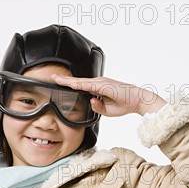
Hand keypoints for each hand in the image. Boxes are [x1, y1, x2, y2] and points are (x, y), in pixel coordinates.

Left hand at [51, 74, 166, 116]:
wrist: (137, 100)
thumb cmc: (124, 104)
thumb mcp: (106, 110)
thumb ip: (96, 106)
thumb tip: (90, 101)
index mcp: (98, 88)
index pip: (80, 86)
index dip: (69, 85)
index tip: (58, 84)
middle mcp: (98, 83)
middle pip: (77, 81)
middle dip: (64, 80)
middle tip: (52, 77)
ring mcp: (100, 82)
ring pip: (80, 81)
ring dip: (68, 80)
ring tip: (56, 79)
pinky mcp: (103, 85)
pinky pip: (87, 85)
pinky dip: (78, 84)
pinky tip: (69, 84)